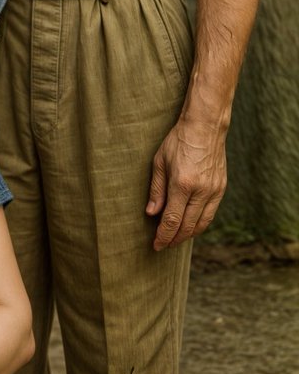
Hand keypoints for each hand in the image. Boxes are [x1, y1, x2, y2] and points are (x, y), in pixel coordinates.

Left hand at [146, 114, 227, 249]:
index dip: (163, 236)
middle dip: (175, 239)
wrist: (205, 128)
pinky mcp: (222, 189)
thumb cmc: (178, 142)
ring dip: (189, 234)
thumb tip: (152, 213)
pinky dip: (200, 223)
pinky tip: (190, 225)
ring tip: (175, 239)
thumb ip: (157, 190)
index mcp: (183, 184)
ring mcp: (214, 191)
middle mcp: (201, 191)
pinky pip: (210, 213)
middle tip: (164, 245)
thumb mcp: (159, 162)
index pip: (172, 220)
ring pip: (202, 223)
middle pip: (188, 226)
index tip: (156, 246)